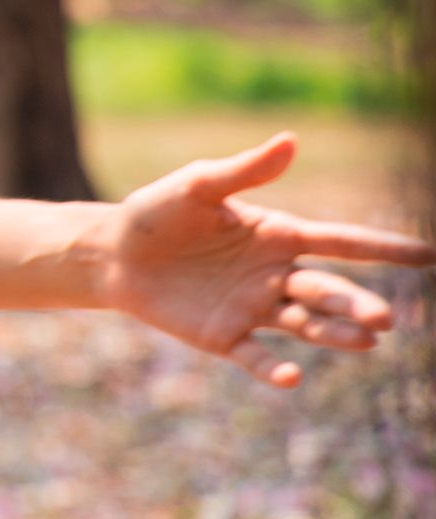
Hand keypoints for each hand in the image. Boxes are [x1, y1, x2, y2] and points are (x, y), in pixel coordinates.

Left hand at [82, 130, 435, 388]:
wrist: (114, 252)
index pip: (340, 241)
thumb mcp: (197, 186)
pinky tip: (291, 378)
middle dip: (356, 304)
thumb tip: (291, 141)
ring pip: (305, 324)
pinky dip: (273, 368)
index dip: (383, 248)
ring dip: (333, 334)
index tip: (427, 255)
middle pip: (327, 290)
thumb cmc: (158, 212)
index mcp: (278, 234)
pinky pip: (256, 356)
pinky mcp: (225, 336)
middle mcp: (276, 275)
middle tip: (383, 319)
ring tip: (364, 341)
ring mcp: (254, 308)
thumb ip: (244, 171)